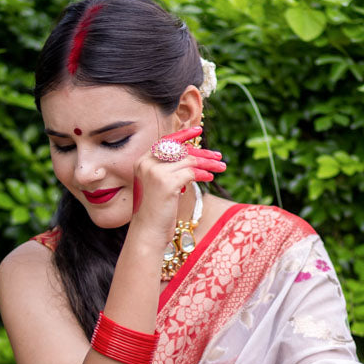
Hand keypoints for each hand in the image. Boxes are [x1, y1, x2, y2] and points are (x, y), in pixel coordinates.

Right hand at [130, 126, 226, 243]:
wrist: (148, 233)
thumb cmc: (156, 212)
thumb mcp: (160, 186)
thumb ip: (170, 170)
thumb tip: (191, 157)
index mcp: (142, 161)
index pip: (166, 141)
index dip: (184, 135)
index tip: (199, 130)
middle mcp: (147, 163)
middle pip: (180, 150)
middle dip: (202, 152)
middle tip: (218, 156)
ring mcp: (155, 172)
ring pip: (188, 160)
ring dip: (207, 163)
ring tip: (221, 167)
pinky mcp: (167, 182)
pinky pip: (191, 172)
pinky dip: (203, 174)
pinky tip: (210, 178)